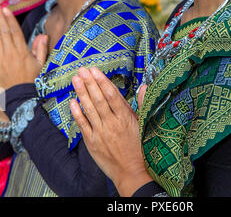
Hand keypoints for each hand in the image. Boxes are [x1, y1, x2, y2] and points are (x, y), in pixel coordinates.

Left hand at [0, 7, 47, 89]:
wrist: (20, 95)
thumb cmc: (31, 78)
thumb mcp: (40, 64)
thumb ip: (41, 48)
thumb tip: (43, 35)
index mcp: (22, 52)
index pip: (15, 32)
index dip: (10, 20)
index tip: (6, 10)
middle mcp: (10, 53)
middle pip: (4, 33)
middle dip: (0, 20)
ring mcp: (1, 59)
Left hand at [70, 67, 152, 195]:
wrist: (131, 173)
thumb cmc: (139, 148)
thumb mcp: (145, 124)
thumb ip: (143, 104)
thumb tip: (144, 86)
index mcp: (125, 117)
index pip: (112, 95)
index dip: (102, 81)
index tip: (95, 70)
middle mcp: (112, 123)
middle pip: (99, 99)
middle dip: (89, 83)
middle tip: (82, 70)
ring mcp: (101, 133)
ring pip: (89, 109)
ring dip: (81, 93)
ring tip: (75, 79)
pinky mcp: (92, 142)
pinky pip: (83, 125)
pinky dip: (77, 113)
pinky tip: (72, 102)